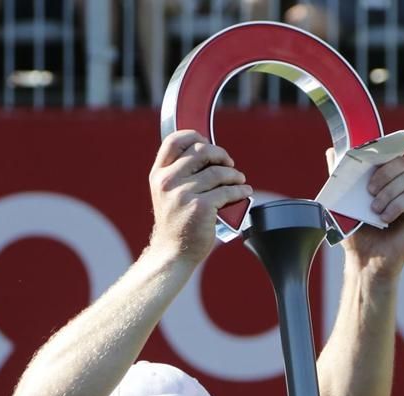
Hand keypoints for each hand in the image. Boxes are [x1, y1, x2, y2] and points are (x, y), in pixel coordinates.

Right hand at [148, 130, 252, 264]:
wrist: (174, 252)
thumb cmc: (176, 222)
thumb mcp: (168, 193)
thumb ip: (180, 173)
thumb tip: (209, 151)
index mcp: (158, 175)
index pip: (174, 141)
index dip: (195, 135)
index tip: (208, 141)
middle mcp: (167, 182)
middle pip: (201, 151)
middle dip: (220, 154)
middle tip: (229, 163)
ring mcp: (183, 195)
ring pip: (217, 172)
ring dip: (234, 174)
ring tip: (240, 179)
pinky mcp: (201, 208)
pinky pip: (227, 191)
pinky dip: (240, 190)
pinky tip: (245, 192)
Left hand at [330, 150, 403, 280]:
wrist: (364, 261)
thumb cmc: (354, 233)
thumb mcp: (341, 203)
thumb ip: (338, 177)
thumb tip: (331, 151)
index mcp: (381, 180)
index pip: (387, 155)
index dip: (382, 152)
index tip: (369, 160)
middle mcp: (397, 187)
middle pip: (401, 162)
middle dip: (384, 172)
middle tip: (369, 189)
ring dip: (387, 192)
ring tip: (374, 210)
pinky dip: (395, 205)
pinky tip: (384, 218)